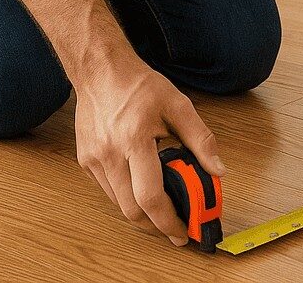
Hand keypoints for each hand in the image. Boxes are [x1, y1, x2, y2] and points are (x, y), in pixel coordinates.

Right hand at [73, 41, 226, 245]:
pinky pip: (107, 190)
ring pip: (118, 204)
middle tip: (175, 227)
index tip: (183, 232)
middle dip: (156, 225)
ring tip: (162, 207)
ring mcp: (94, 158)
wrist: (100, 69)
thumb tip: (218, 170)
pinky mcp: (85, 160)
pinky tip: (139, 185)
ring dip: (141, 212)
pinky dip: (125, 196)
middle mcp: (110, 153)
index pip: (150, 196)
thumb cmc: (139, 85)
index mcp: (135, 138)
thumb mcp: (178, 105)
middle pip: (132, 210)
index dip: (168, 221)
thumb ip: (201, 139)